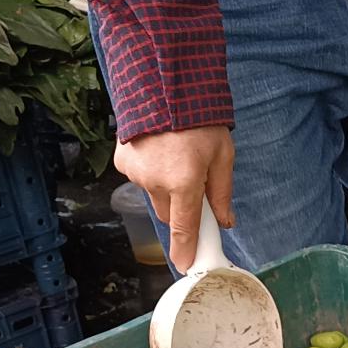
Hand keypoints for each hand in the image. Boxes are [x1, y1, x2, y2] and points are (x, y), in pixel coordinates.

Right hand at [113, 125, 235, 269]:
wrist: (162, 81)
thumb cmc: (197, 116)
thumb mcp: (222, 153)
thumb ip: (222, 192)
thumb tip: (224, 221)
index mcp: (183, 182)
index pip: (184, 229)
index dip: (185, 250)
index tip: (184, 266)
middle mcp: (155, 182)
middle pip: (170, 214)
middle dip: (181, 208)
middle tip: (192, 182)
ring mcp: (136, 173)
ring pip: (154, 197)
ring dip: (165, 188)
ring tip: (174, 156)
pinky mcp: (123, 162)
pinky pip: (140, 179)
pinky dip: (149, 171)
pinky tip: (158, 150)